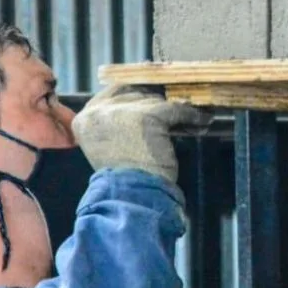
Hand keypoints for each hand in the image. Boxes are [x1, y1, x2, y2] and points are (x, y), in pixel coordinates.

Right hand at [72, 85, 211, 184]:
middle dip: (157, 102)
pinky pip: (176, 109)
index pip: (115, 91)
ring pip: (157, 100)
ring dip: (175, 110)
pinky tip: (203, 121)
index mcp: (84, 118)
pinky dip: (192, 116)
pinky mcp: (147, 116)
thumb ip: (115, 124)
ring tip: (191, 118)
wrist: (130, 196)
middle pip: (137, 92)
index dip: (138, 95)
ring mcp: (122, 111)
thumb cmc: (123, 179)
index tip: (154, 101)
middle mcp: (99, 110)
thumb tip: (144, 105)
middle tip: (176, 111)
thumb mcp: (108, 146)